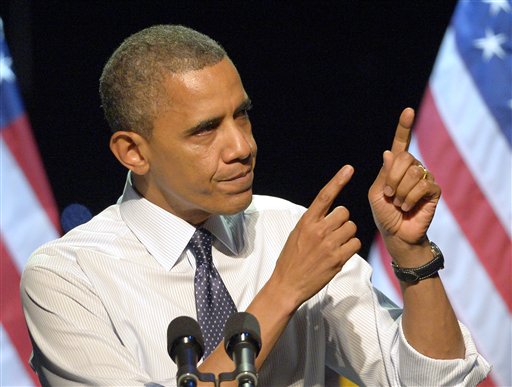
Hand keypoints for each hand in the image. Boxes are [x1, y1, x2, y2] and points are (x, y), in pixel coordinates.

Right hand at [271, 165, 360, 309]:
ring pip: (351, 228)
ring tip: (334, 246)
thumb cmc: (291, 259)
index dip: (338, 180)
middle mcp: (318, 230)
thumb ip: (313, 222)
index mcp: (306, 221)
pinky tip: (339, 254)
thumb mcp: (297, 234)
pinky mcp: (337, 259)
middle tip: (333, 233)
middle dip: (342, 221)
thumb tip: (329, 213)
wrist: (287, 284)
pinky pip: (355, 244)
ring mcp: (329, 244)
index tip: (349, 168)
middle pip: (344, 212)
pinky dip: (350, 248)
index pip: (324, 196)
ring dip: (347, 235)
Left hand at [368, 108, 440, 261]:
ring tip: (399, 204)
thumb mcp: (376, 193)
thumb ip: (383, 174)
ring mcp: (424, 178)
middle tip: (389, 195)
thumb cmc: (384, 214)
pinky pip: (422, 185)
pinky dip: (410, 198)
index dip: (404, 127)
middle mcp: (412, 169)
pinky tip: (408, 207)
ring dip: (400, 191)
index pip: (401, 143)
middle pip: (404, 158)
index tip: (407, 111)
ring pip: (413, 172)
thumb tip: (389, 152)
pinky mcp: (434, 190)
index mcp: (396, 167)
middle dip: (391, 178)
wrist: (397, 235)